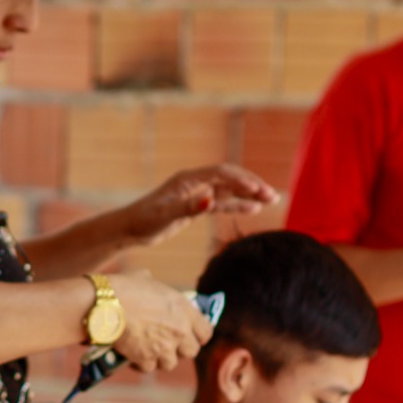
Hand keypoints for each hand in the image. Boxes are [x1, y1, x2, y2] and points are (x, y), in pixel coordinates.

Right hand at [104, 273, 213, 371]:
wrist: (104, 303)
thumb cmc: (124, 287)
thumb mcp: (147, 279)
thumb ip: (158, 291)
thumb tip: (152, 287)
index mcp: (183, 309)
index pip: (206, 332)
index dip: (198, 335)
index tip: (190, 336)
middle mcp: (179, 330)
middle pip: (191, 351)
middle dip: (179, 349)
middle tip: (166, 343)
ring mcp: (164, 347)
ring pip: (170, 363)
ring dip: (160, 358)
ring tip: (147, 350)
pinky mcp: (146, 358)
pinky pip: (148, 368)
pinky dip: (140, 364)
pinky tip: (132, 355)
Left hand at [121, 165, 278, 246]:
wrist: (129, 229)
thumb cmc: (144, 221)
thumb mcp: (165, 216)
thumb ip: (188, 208)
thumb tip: (210, 202)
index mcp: (187, 179)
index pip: (220, 174)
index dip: (240, 180)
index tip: (258, 190)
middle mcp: (194, 182)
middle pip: (229, 178)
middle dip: (251, 184)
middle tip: (272, 195)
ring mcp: (196, 193)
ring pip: (228, 189)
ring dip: (249, 193)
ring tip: (271, 199)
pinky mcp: (196, 205)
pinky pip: (222, 202)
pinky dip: (237, 204)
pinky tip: (253, 208)